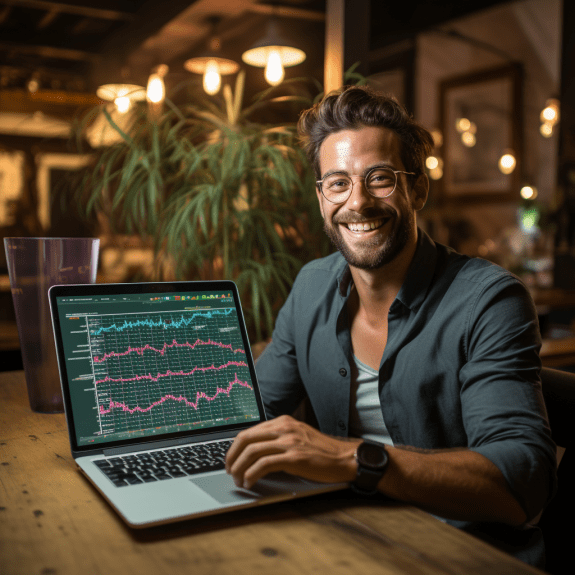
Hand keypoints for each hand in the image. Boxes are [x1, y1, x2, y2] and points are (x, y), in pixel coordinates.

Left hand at [225, 415, 360, 488]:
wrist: (344, 458)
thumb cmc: (322, 451)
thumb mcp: (298, 437)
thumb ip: (279, 438)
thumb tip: (256, 451)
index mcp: (283, 422)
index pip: (249, 431)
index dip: (235, 447)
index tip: (230, 459)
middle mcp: (284, 428)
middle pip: (246, 439)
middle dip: (232, 456)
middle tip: (229, 470)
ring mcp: (289, 442)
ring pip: (252, 452)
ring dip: (239, 468)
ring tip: (237, 480)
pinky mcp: (294, 457)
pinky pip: (264, 464)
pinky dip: (251, 474)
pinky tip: (250, 482)